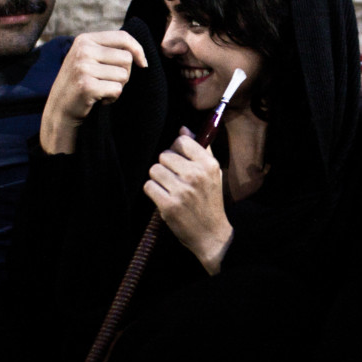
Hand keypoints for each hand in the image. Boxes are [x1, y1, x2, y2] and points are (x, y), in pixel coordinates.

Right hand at [40, 31, 146, 153]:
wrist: (59, 108)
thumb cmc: (81, 82)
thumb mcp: (90, 58)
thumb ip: (110, 50)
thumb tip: (140, 56)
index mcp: (85, 39)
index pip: (123, 37)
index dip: (138, 50)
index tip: (142, 63)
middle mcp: (83, 50)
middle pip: (127, 58)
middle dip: (125, 73)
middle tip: (108, 81)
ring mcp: (84, 67)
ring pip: (124, 75)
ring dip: (118, 87)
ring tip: (101, 90)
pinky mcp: (87, 86)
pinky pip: (117, 90)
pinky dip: (112, 98)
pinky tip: (98, 99)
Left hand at [144, 127, 233, 274]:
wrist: (211, 233)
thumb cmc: (210, 200)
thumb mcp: (213, 173)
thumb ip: (200, 149)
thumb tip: (183, 128)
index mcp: (208, 165)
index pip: (181, 140)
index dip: (176, 149)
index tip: (180, 160)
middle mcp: (196, 175)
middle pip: (164, 155)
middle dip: (166, 166)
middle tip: (174, 178)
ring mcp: (182, 191)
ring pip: (154, 170)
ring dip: (158, 179)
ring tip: (169, 188)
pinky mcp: (168, 205)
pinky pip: (149, 186)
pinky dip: (153, 192)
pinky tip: (163, 197)